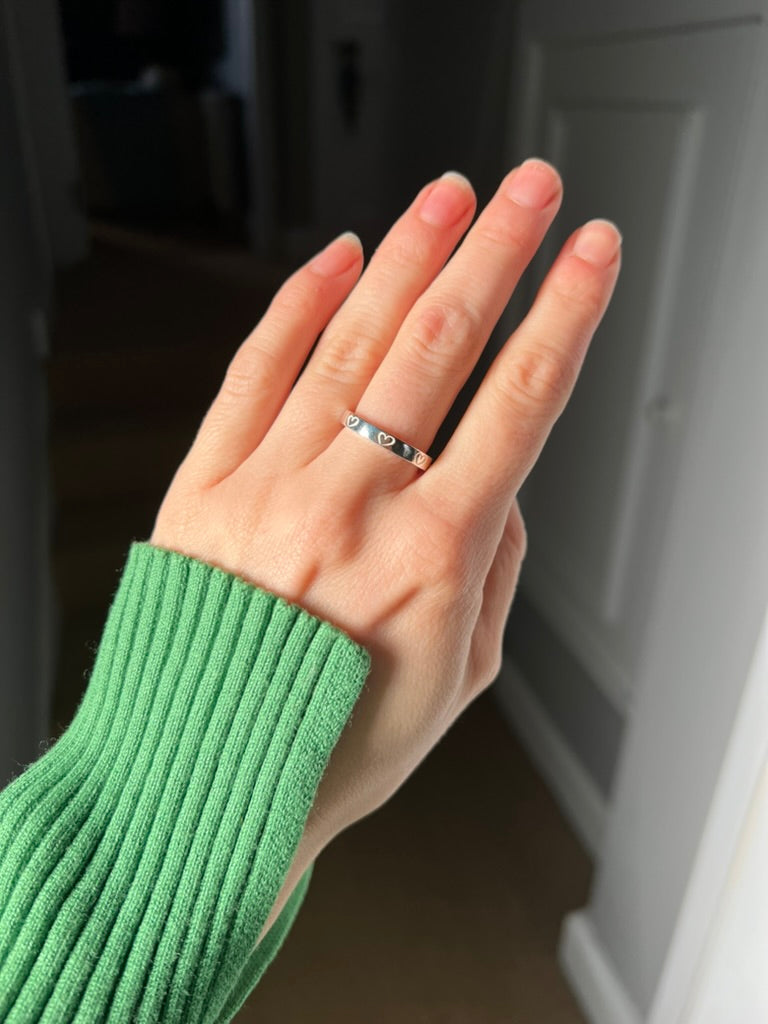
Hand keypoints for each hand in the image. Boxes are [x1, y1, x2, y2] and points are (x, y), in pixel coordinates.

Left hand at [150, 159, 620, 849]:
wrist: (204, 777)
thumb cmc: (333, 742)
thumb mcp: (460, 678)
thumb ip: (496, 568)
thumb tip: (498, 483)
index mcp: (431, 556)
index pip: (520, 401)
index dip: (565, 314)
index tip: (591, 254)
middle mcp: (352, 505)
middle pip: (442, 345)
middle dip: (498, 252)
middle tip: (532, 190)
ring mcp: (271, 485)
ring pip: (351, 340)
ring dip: (408, 256)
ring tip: (447, 198)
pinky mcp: (204, 484)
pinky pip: (254, 371)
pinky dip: (299, 306)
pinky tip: (337, 258)